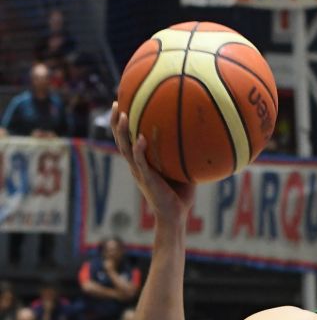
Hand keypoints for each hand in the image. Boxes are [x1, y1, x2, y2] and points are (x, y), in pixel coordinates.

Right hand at [110, 103, 195, 221]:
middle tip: (114, 102)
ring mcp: (140, 172)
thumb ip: (184, 157)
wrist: (175, 217)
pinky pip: (140, 162)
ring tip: (121, 115)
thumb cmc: (180, 196)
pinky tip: (140, 139)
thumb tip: (199, 139)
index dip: (123, 124)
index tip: (122, 104)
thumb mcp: (182, 172)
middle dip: (115, 122)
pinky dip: (139, 150)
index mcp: (142, 163)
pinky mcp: (147, 180)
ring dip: (121, 132)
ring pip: (125, 148)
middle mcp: (136, 166)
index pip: (128, 140)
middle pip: (120, 140)